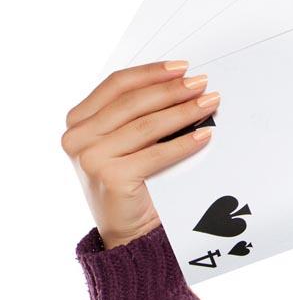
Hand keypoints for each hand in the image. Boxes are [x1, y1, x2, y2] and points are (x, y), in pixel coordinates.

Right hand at [61, 60, 220, 248]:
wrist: (128, 233)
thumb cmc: (133, 184)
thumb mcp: (127, 143)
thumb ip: (137, 116)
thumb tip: (181, 84)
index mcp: (78, 122)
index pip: (116, 85)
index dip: (150, 72)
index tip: (182, 67)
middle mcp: (77, 137)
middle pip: (132, 102)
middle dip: (171, 90)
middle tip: (202, 83)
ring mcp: (90, 158)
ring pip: (145, 125)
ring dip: (183, 112)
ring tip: (209, 103)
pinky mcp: (110, 177)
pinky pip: (156, 154)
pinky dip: (184, 144)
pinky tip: (205, 136)